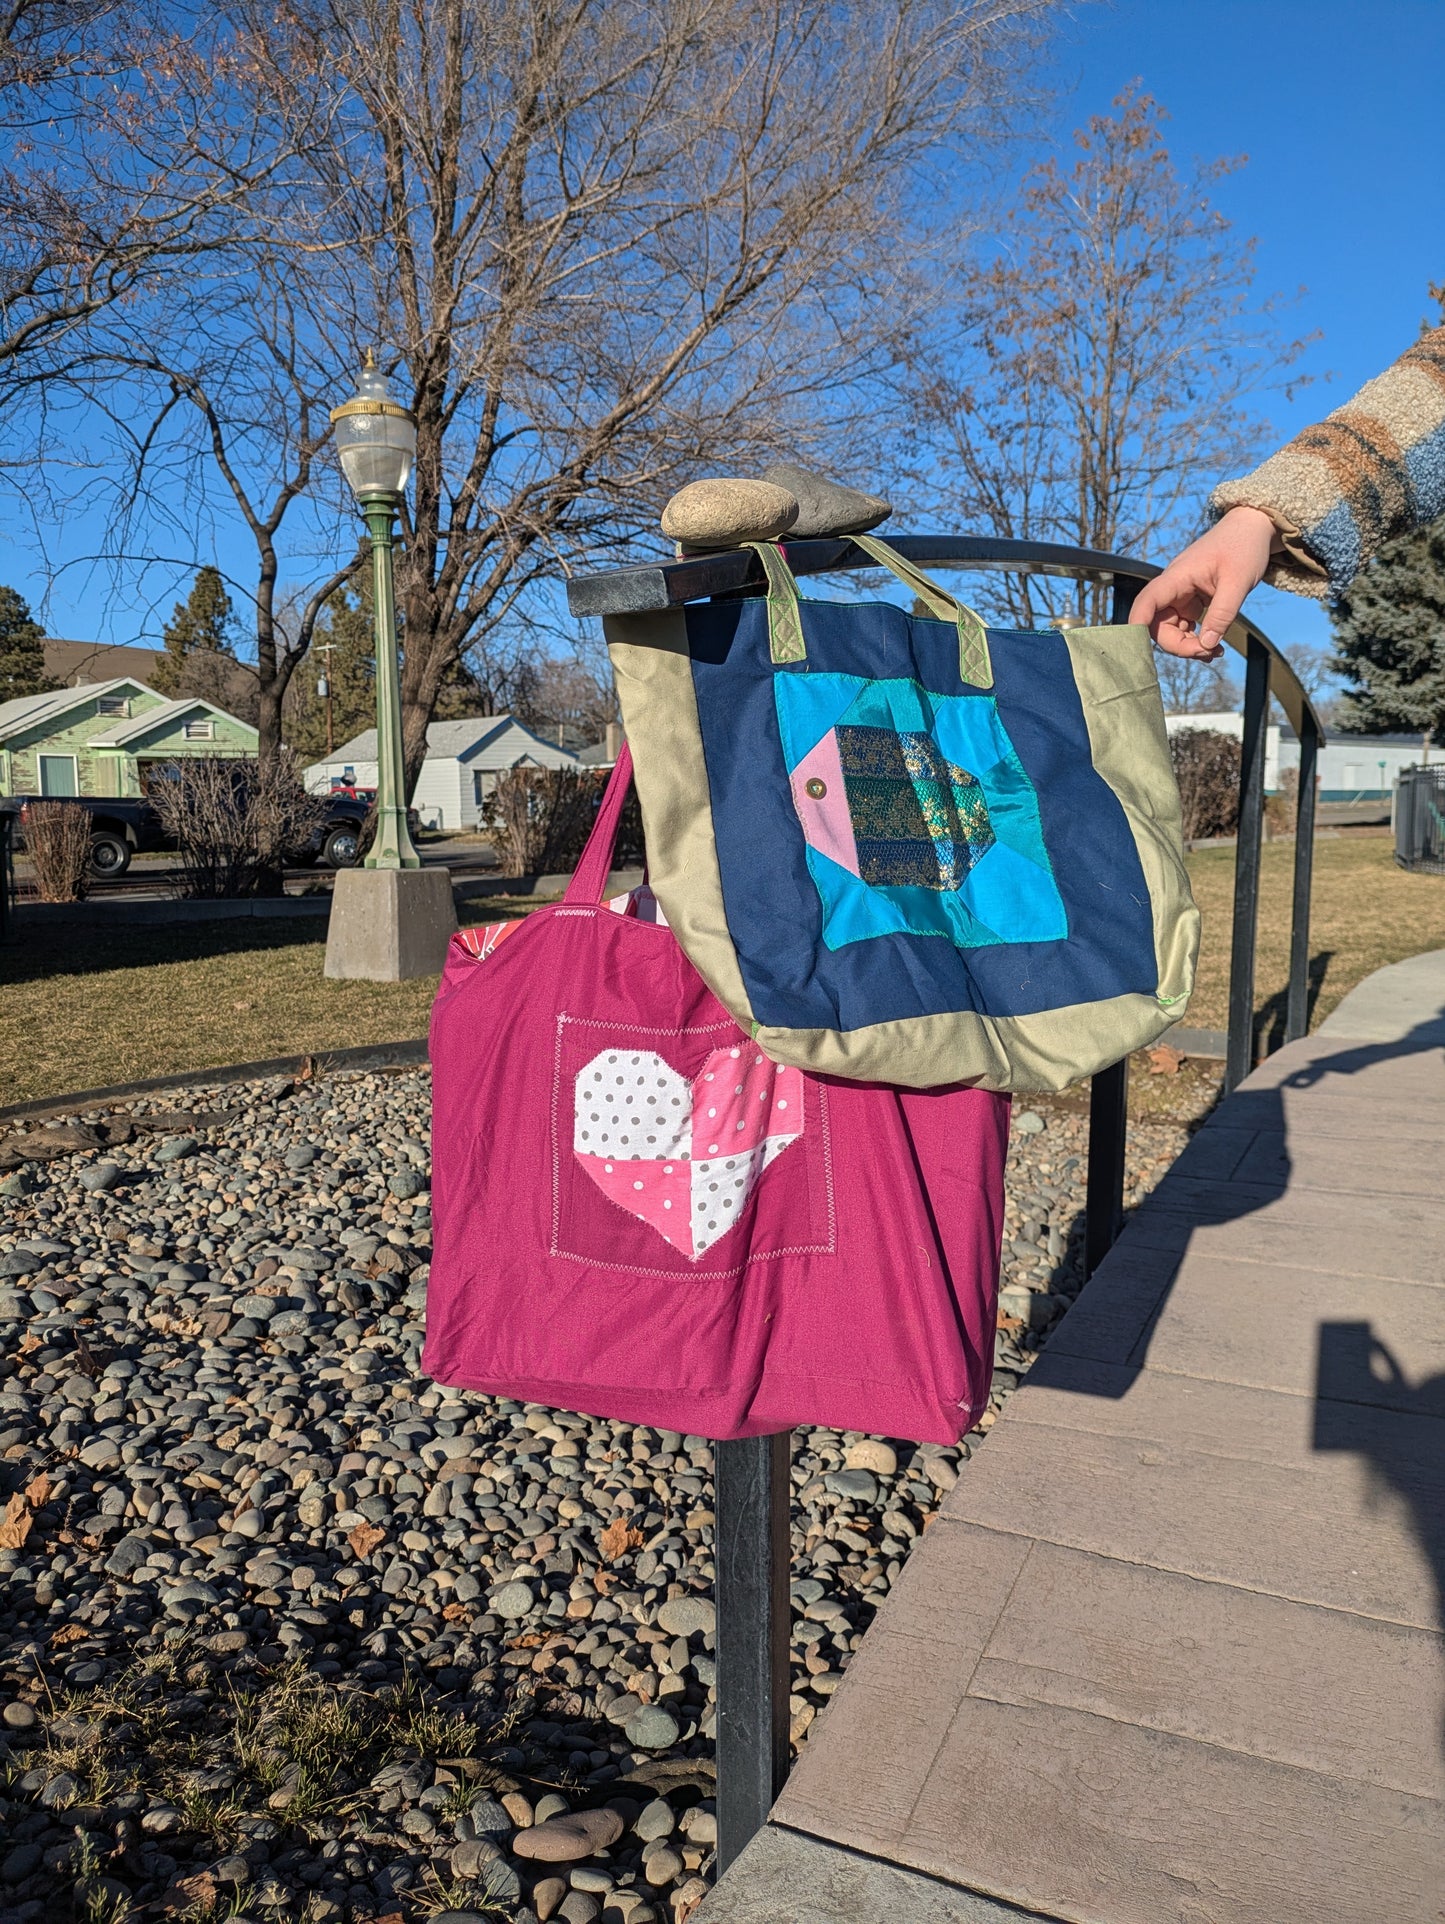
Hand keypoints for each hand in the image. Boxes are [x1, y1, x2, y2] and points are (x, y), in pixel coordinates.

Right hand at [1131, 506, 1276, 657]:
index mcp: (1178, 576)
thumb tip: (1207, 645)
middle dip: (1178, 645)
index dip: (1137, 627)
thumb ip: (1221, 614)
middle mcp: (1174, 587)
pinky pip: (1185, 626)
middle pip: (1158, 625)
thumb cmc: (1244, 546)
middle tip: (1207, 653)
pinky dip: (1196, 639)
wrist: (1253, 528)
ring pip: (1171, 629)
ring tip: (1215, 652)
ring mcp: (1181, 595)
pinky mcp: (1191, 600)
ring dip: (1188, 646)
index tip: (1142, 649)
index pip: (1146, 603)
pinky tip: (1213, 645)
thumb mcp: (1238, 582)